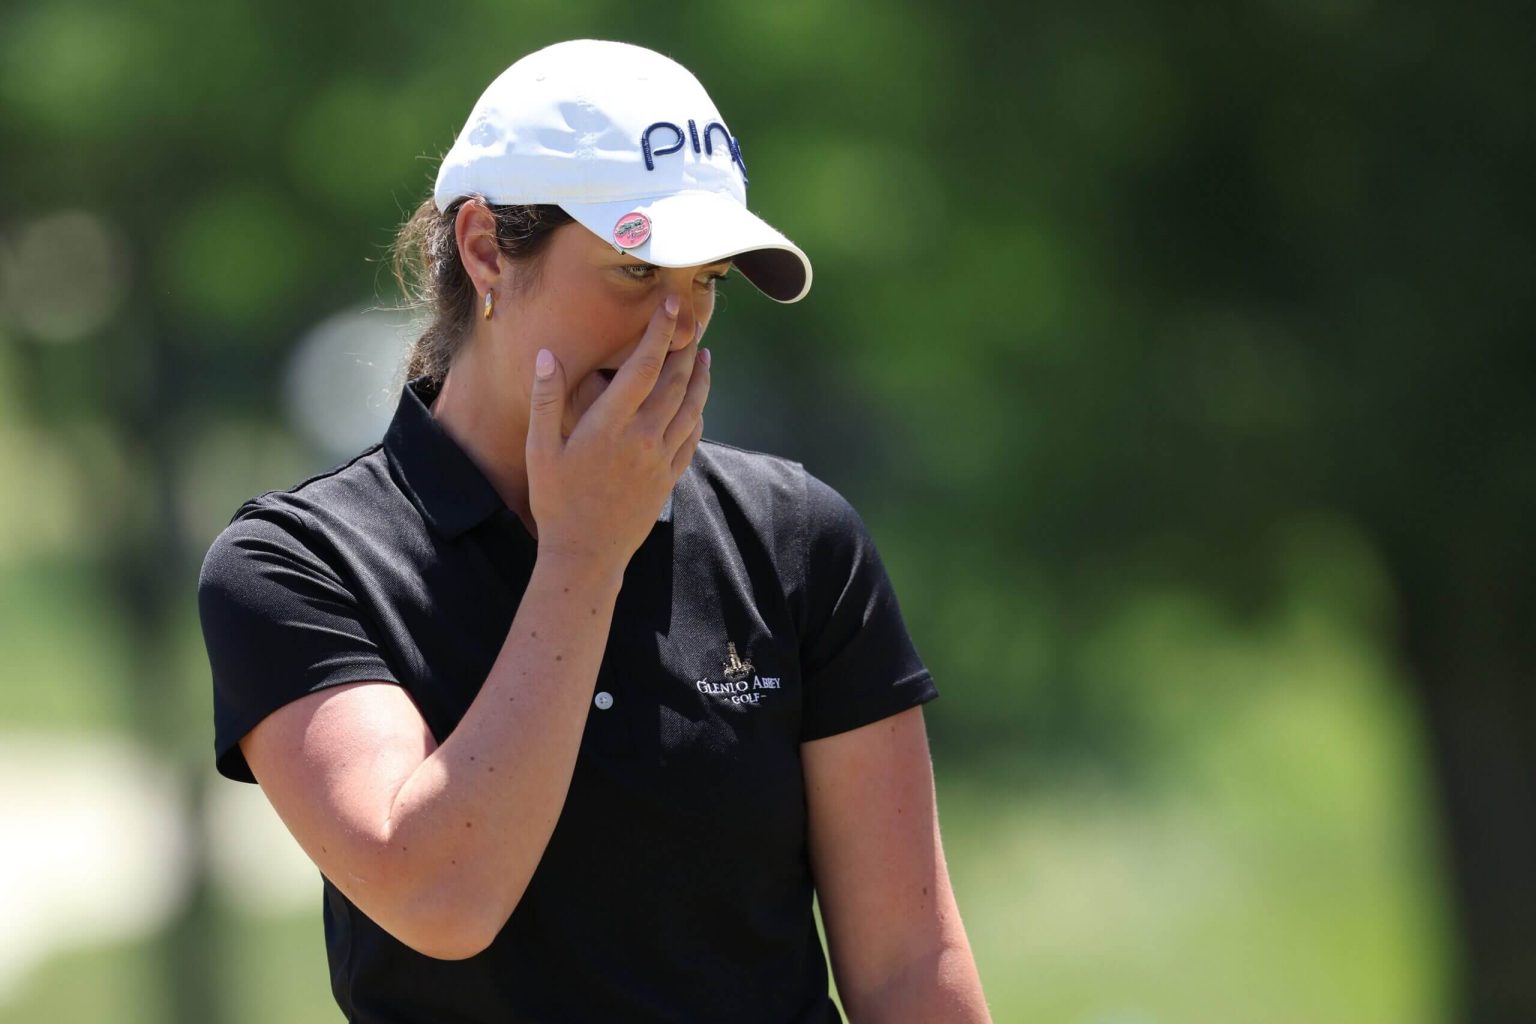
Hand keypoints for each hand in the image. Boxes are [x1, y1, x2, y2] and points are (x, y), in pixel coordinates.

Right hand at [525, 295, 709, 572]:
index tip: (669, 305)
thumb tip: (546, 355)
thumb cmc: (557, 501)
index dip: (659, 331)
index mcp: (610, 425)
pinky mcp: (669, 479)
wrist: (586, 555)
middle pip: (674, 382)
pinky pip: (692, 439)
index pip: (643, 366)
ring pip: (691, 409)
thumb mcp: (540, 450)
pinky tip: (698, 405)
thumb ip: (547, 400)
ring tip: (704, 357)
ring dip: (699, 380)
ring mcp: (661, 459)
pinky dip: (698, 415)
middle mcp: (643, 438)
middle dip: (684, 348)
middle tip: (691, 323)